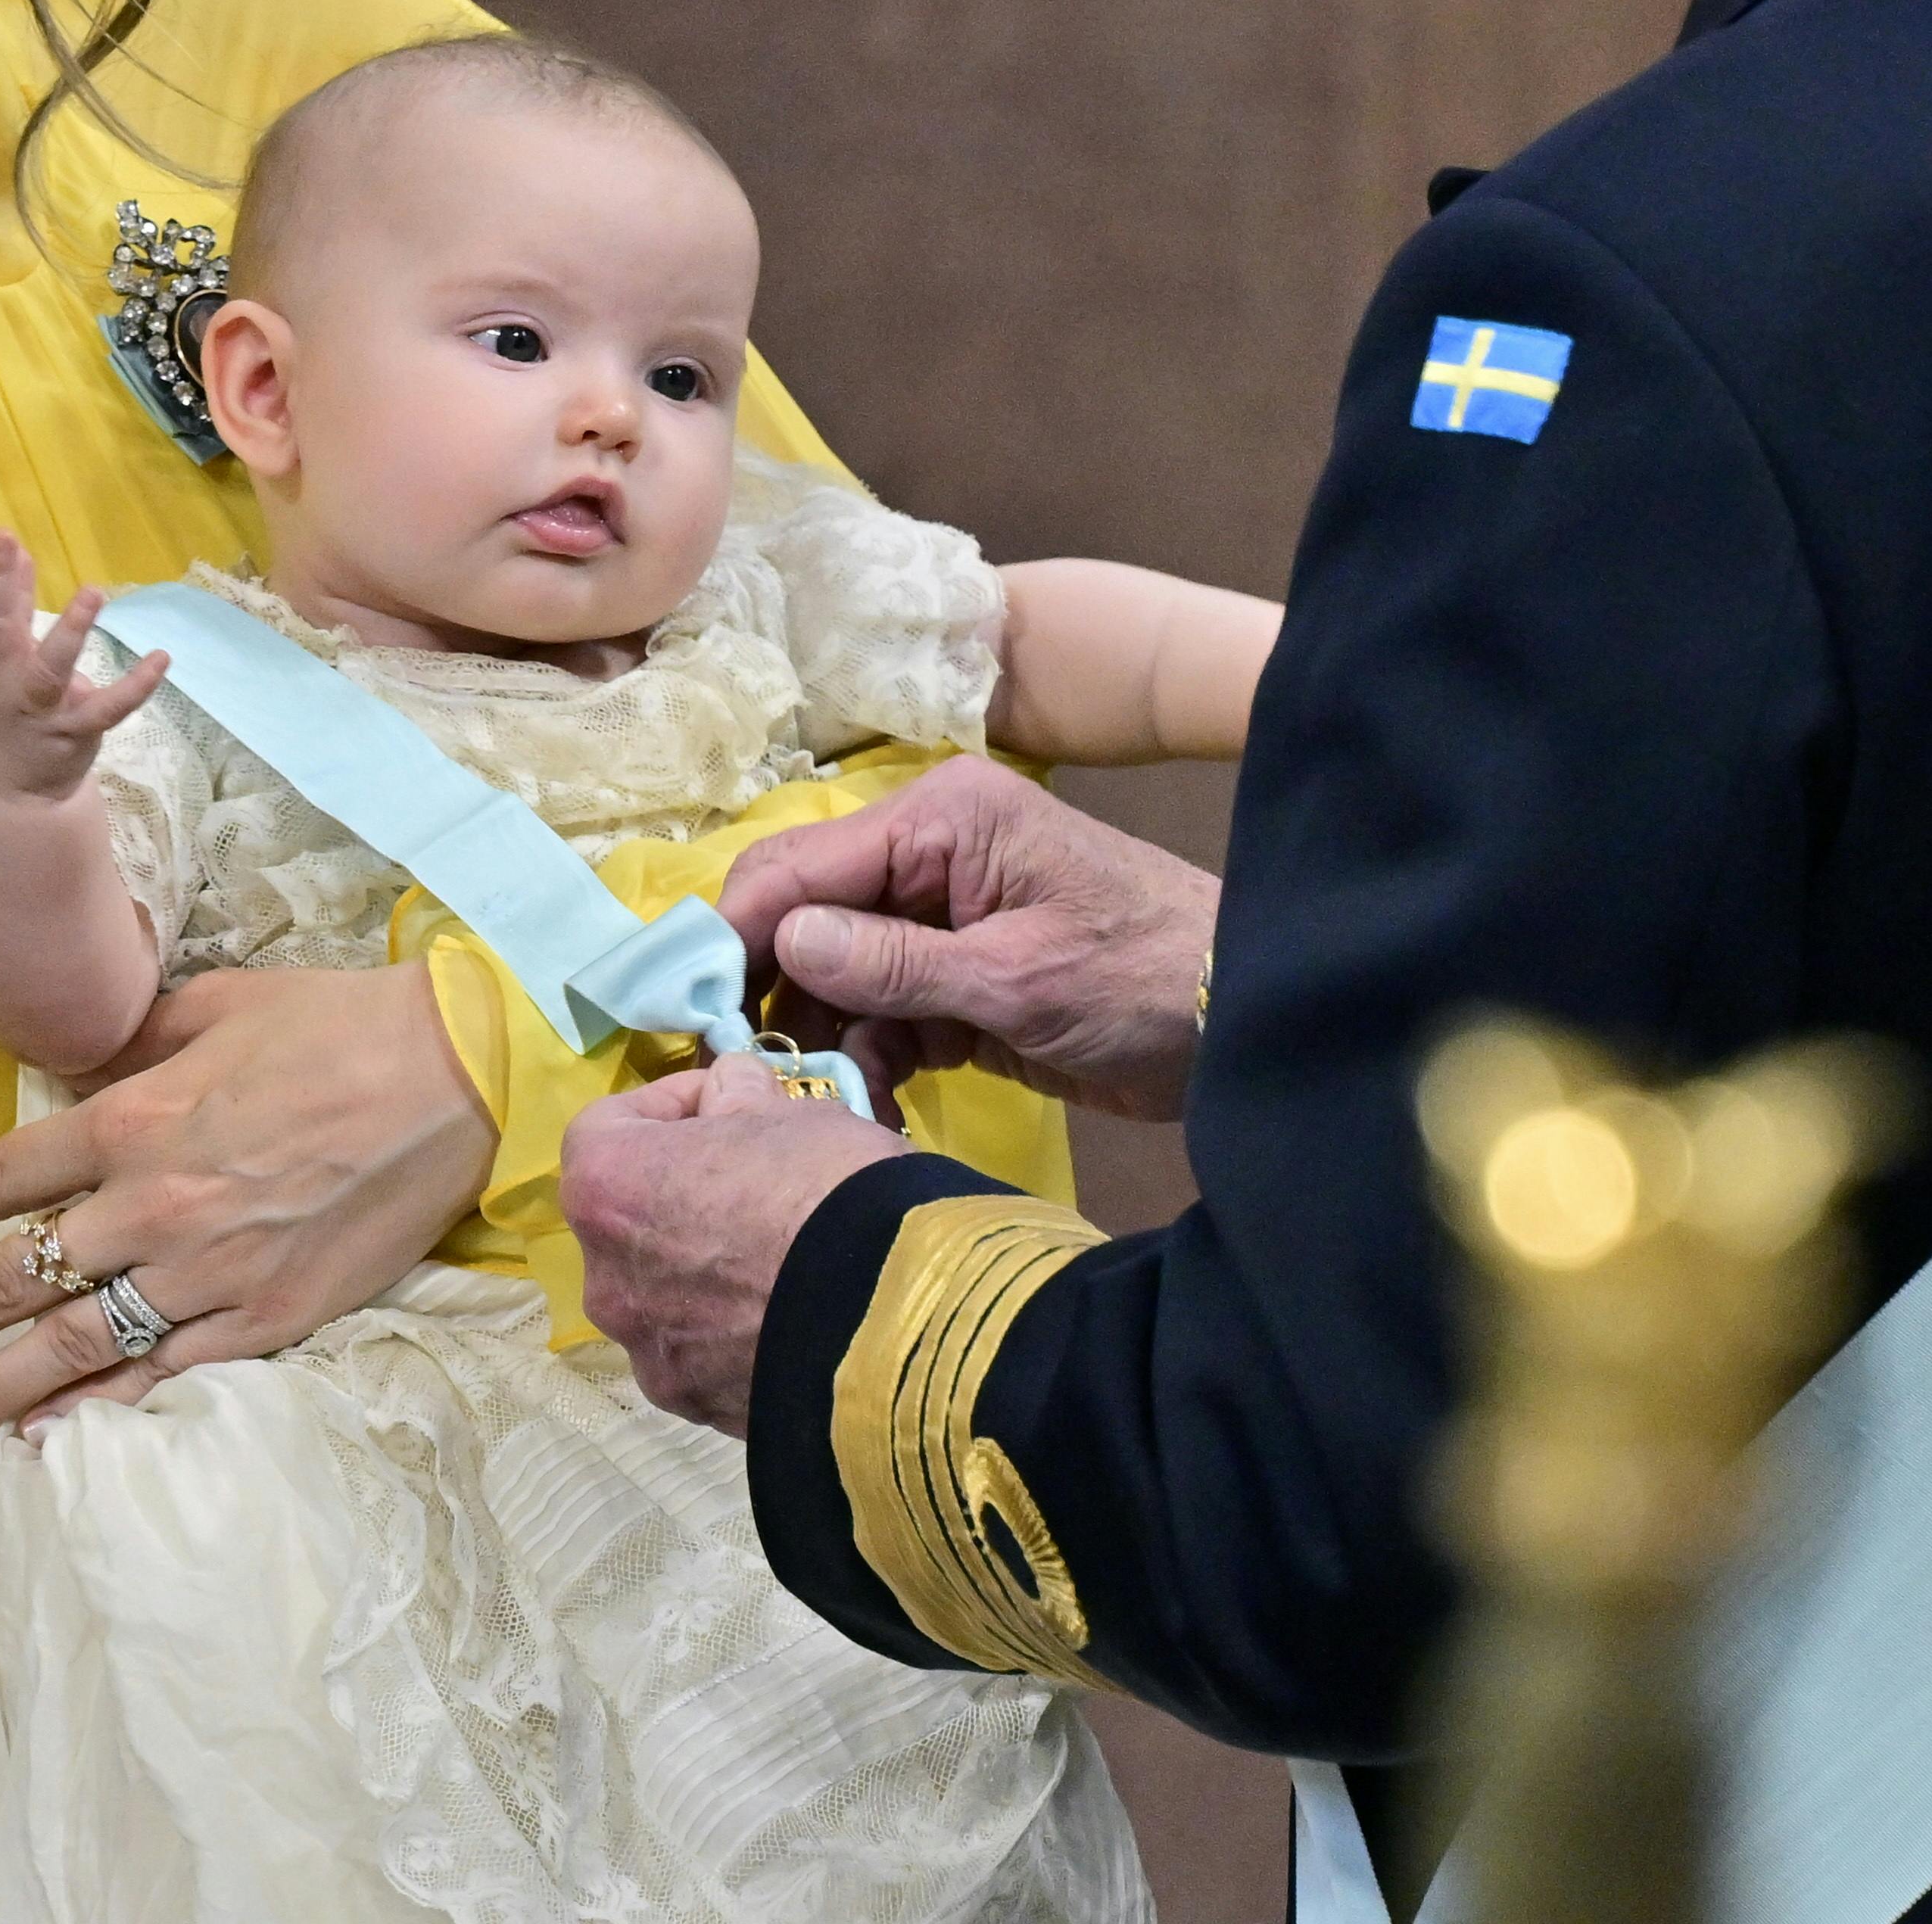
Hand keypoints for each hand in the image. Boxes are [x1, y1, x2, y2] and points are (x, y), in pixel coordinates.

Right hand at [0, 507, 156, 802]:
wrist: (8, 796)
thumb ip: (4, 606)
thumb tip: (16, 549)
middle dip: (1, 586)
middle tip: (8, 539)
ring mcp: (36, 711)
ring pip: (49, 671)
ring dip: (70, 633)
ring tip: (92, 592)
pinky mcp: (74, 733)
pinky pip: (106, 709)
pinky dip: (134, 687)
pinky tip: (160, 658)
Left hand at [0, 962, 495, 1444]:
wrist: (452, 1081)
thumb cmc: (335, 1027)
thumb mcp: (216, 1005)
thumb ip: (135, 1042)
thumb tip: (86, 1069)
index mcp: (134, 1121)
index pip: (5, 1178)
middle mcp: (153, 1206)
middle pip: (16, 1279)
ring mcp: (209, 1274)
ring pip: (75, 1346)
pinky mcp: (267, 1321)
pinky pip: (162, 1375)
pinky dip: (98, 1408)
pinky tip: (44, 1435)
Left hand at [559, 1059, 910, 1429]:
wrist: (895, 1324)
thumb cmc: (826, 1190)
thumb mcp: (788, 1112)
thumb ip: (737, 1100)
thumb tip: (727, 1097)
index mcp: (607, 1189)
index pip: (608, 1128)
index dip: (670, 1106)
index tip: (728, 1103)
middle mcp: (605, 1278)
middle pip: (633, 1221)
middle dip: (688, 1194)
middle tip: (760, 1181)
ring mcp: (649, 1354)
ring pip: (667, 1295)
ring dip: (708, 1271)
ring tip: (786, 1257)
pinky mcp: (697, 1409)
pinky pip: (704, 1356)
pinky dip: (736, 1335)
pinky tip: (797, 1319)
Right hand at [724, 756, 1215, 1121]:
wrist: (1248, 1025)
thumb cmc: (1147, 980)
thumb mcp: (1019, 979)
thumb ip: (895, 963)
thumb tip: (782, 940)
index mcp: (941, 820)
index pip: (799, 865)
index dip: (733, 932)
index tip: (683, 1008)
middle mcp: (929, 856)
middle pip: (805, 916)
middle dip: (769, 991)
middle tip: (740, 1073)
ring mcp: (941, 920)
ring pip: (834, 974)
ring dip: (821, 1039)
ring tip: (820, 1104)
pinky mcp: (959, 981)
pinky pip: (879, 1014)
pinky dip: (867, 1061)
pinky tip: (867, 1110)